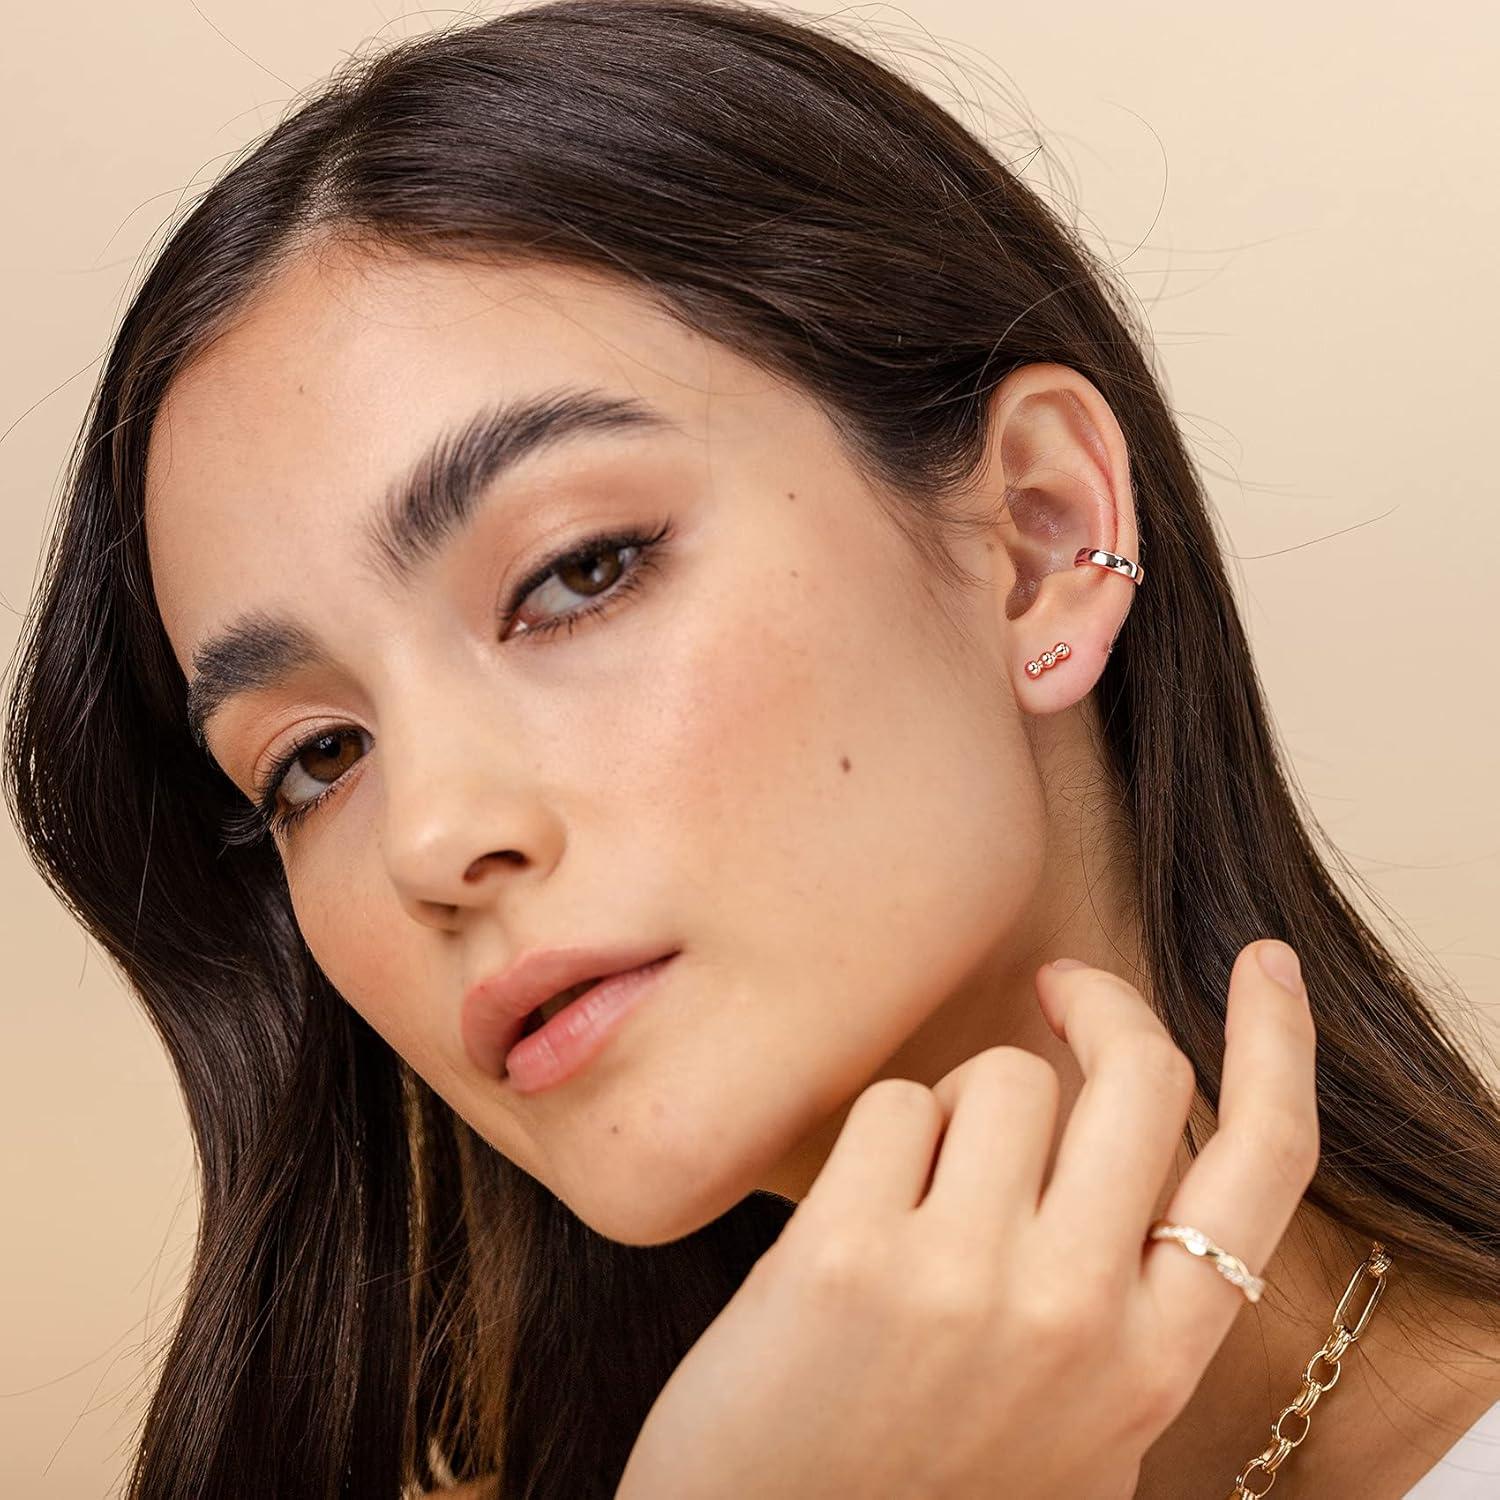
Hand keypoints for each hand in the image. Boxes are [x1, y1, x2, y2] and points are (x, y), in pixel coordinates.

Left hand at [614, 940, 1318, 1499]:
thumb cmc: (927, 1479)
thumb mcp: (1081, 1425)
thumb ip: (1132, 1310)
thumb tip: (1148, 1162)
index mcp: (1153, 1360)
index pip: (1264, 1164)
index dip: (1279, 1044)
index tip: (1263, 963)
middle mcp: (1078, 1316)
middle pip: (1139, 1074)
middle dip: (1097, 1003)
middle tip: (1058, 989)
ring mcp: (962, 1283)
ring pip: (1003, 1075)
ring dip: (961, 1103)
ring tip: (921, 1184)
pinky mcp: (846, 1255)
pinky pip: (894, 1104)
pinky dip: (877, 1135)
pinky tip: (852, 1215)